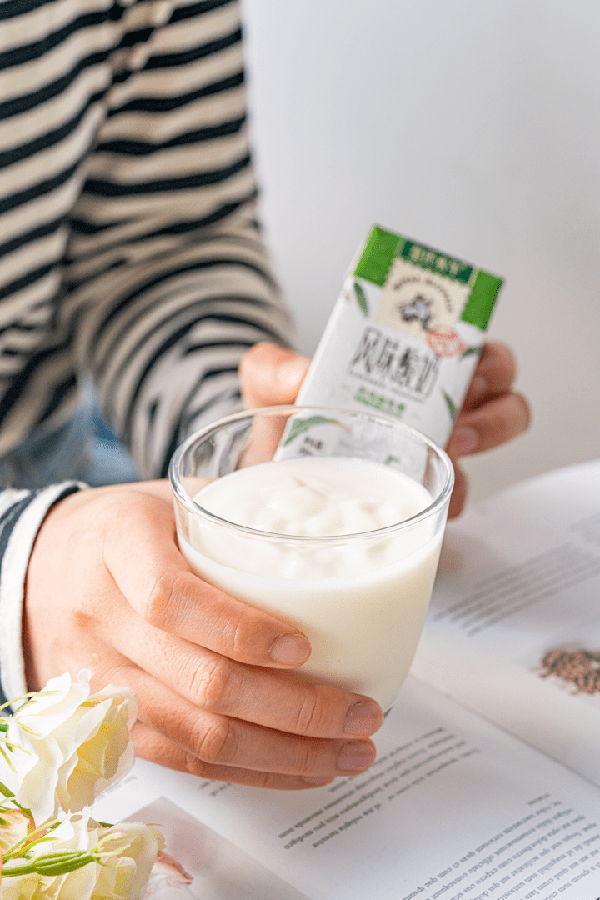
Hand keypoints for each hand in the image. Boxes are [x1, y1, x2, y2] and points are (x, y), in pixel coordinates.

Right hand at [24, 482, 382, 789]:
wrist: (37, 571)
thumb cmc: (122, 530)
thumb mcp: (167, 500)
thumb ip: (234, 513)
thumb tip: (326, 532)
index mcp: (119, 545)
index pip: (172, 598)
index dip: (240, 630)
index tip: (303, 646)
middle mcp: (103, 617)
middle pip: (200, 681)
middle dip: (294, 710)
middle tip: (362, 713)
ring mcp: (103, 678)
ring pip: (198, 736)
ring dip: (284, 755)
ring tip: (350, 753)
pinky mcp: (114, 721)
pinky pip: (184, 761)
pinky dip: (250, 772)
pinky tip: (300, 769)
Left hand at [240, 340, 530, 519]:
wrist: (263, 478)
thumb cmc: (279, 424)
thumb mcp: (267, 387)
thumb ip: (273, 368)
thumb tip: (300, 372)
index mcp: (405, 372)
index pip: (467, 350)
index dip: (484, 357)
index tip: (466, 365)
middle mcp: (430, 408)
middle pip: (501, 395)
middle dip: (496, 406)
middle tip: (459, 419)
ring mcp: (432, 454)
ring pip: (493, 446)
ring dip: (486, 443)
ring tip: (453, 450)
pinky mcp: (423, 500)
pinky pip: (459, 499)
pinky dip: (452, 499)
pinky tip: (423, 500)